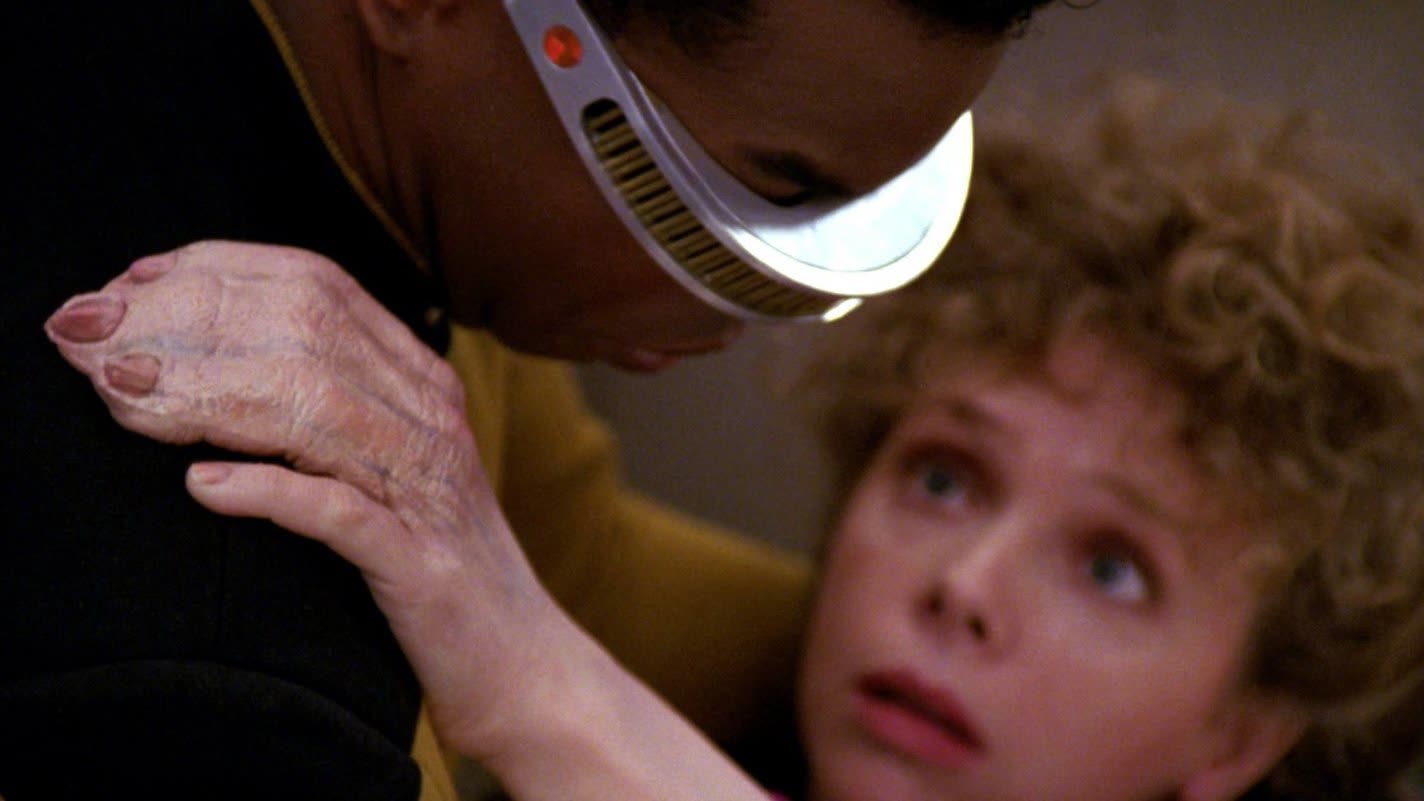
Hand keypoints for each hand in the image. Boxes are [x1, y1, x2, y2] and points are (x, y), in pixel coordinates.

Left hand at [45, 242, 771, 798]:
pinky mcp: (418, 561)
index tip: (132, 284)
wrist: (520, 660)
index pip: (319, 284)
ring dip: (204, 397)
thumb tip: (197, 358)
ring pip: (313, 406)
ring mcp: (427, 487)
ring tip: (123, 399)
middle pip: (305, 329)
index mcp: (419, 382)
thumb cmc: (429, 563)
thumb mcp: (379, 464)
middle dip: (189, 321)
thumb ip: (316, 406)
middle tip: (96, 337)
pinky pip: (336, 512)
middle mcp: (428, 418)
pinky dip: (266, 492)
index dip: (218, 269)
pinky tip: (202, 489)